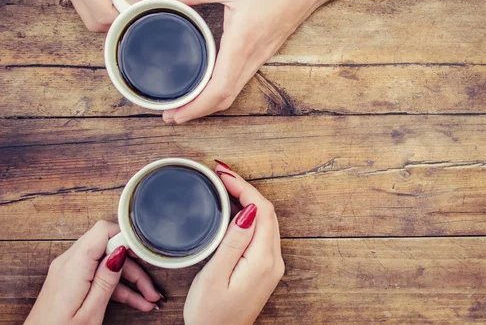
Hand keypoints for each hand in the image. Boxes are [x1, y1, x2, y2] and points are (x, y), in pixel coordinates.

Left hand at [25, 221, 162, 324]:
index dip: (126, 236)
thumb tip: (120, 251)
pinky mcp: (70, 280)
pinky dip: (117, 286)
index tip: (145, 251)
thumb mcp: (90, 312)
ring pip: (107, 263)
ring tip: (149, 299)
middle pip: (109, 248)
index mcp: (73, 267)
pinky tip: (136, 301)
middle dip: (134, 265)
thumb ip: (106, 280)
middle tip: (151, 286)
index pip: (102, 231)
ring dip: (130, 280)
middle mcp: (68, 263)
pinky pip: (98, 274)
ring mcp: (69, 271)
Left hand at [158, 0, 328, 123]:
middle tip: (171, 115)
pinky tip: (206, 84)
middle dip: (197, 112)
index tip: (175, 114)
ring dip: (208, 104)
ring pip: (232, 92)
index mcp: (242, 43)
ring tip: (184, 103)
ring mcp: (259, 58)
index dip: (195, 106)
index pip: (218, 88)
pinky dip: (220, 91)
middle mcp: (252, 57)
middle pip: (224, 99)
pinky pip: (239, 81)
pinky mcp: (262, 54)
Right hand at [183, 162, 284, 324]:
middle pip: (266, 212)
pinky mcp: (265, 268)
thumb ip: (233, 242)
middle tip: (221, 174)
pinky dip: (249, 214)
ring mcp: (272, 265)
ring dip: (248, 199)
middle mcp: (273, 260)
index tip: (222, 174)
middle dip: (246, 188)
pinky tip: (233, 208)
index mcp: (263, 260)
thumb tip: (248, 210)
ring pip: (265, 220)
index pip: (261, 210)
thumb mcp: (215, 276)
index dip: (244, 186)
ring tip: (225, 185)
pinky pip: (262, 232)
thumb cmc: (211, 314)